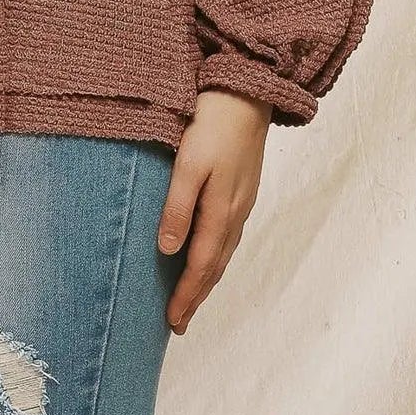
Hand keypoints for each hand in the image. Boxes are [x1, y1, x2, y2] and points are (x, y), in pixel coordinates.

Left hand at [156, 88, 270, 333]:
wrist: (247, 92)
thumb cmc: (212, 124)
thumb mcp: (189, 164)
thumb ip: (178, 206)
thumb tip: (168, 250)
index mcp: (221, 211)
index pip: (200, 265)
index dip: (186, 295)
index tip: (172, 321)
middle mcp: (235, 212)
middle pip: (214, 265)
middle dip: (197, 296)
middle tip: (179, 323)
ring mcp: (242, 201)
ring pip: (223, 252)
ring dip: (207, 278)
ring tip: (191, 297)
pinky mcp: (242, 188)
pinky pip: (228, 235)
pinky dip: (215, 255)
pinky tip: (208, 254)